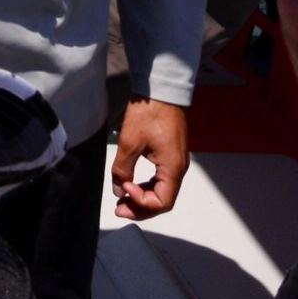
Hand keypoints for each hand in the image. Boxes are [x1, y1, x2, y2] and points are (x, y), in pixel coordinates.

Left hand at [112, 96, 190, 219]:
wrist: (161, 89)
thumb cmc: (150, 112)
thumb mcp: (130, 142)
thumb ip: (123, 169)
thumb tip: (118, 189)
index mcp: (173, 168)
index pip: (162, 202)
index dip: (141, 202)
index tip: (124, 188)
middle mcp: (178, 168)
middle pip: (163, 200)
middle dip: (140, 207)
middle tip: (119, 209)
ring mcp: (175, 161)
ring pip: (162, 191)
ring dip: (143, 198)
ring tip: (123, 200)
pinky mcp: (170, 154)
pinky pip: (161, 179)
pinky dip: (146, 186)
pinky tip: (132, 184)